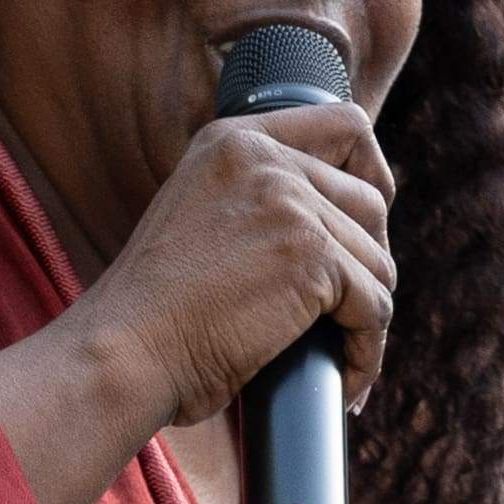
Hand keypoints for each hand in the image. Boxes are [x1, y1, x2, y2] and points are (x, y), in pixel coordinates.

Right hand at [72, 98, 396, 438]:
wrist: (125, 351)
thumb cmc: (154, 314)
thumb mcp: (200, 221)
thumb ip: (253, 204)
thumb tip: (336, 231)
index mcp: (234, 141)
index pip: (344, 125)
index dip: (372, 173)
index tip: (370, 226)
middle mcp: (264, 158)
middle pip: (371, 202)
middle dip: (370, 263)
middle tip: (348, 314)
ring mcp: (289, 203)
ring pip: (378, 262)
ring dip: (368, 317)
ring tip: (344, 356)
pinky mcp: (310, 256)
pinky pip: (375, 307)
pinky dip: (367, 351)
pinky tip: (347, 379)